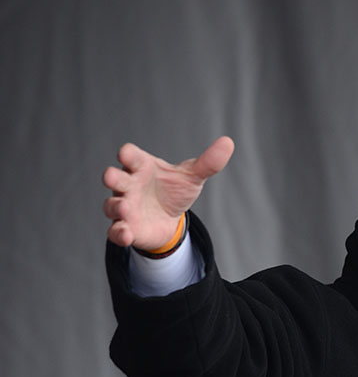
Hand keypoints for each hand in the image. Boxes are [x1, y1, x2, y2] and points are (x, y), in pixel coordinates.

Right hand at [102, 136, 234, 248]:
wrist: (171, 220)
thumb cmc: (175, 191)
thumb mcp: (192, 177)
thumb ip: (208, 162)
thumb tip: (228, 142)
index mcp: (142, 167)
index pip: (130, 155)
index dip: (127, 154)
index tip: (127, 154)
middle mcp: (129, 185)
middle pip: (114, 178)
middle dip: (112, 177)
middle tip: (113, 178)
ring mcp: (124, 207)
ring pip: (111, 205)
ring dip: (116, 206)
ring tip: (126, 208)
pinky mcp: (126, 228)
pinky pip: (115, 231)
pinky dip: (119, 233)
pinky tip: (127, 234)